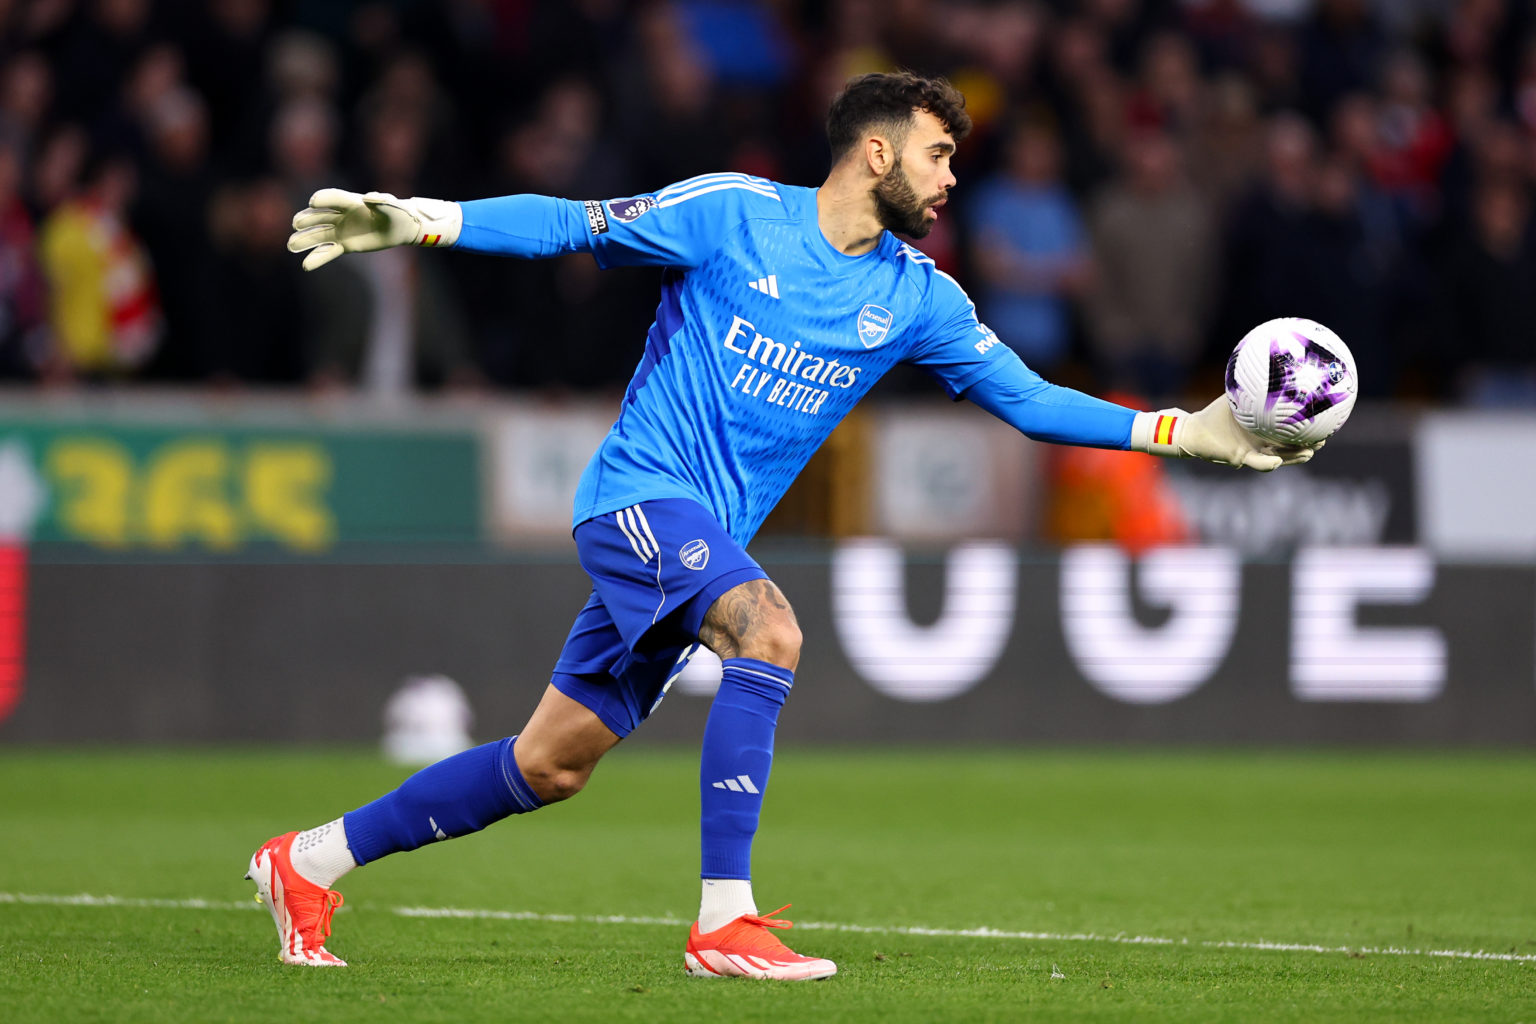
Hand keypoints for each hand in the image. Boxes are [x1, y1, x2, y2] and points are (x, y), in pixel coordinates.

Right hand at [287, 189, 461, 270]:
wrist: (400, 228)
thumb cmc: (396, 212)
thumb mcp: (391, 205)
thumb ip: (380, 200)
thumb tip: (368, 198)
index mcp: (351, 202)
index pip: (332, 198)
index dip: (322, 199)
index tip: (313, 203)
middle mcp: (342, 216)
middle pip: (319, 216)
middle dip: (307, 219)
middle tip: (296, 223)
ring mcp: (341, 230)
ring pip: (319, 235)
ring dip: (304, 240)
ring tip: (290, 245)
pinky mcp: (346, 245)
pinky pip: (329, 252)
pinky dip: (318, 258)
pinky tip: (305, 265)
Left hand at [1135, 396, 1319, 470]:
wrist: (1194, 429)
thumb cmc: (1217, 412)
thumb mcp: (1237, 394)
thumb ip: (1251, 380)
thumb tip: (1265, 356)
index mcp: (1267, 429)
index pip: (1295, 429)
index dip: (1312, 427)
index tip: (1328, 418)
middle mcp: (1264, 442)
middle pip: (1294, 447)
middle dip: (1310, 444)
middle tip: (1324, 437)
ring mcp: (1254, 452)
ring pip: (1281, 458)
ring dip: (1295, 457)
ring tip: (1308, 452)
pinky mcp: (1240, 458)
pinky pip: (1257, 463)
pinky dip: (1267, 464)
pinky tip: (1276, 461)